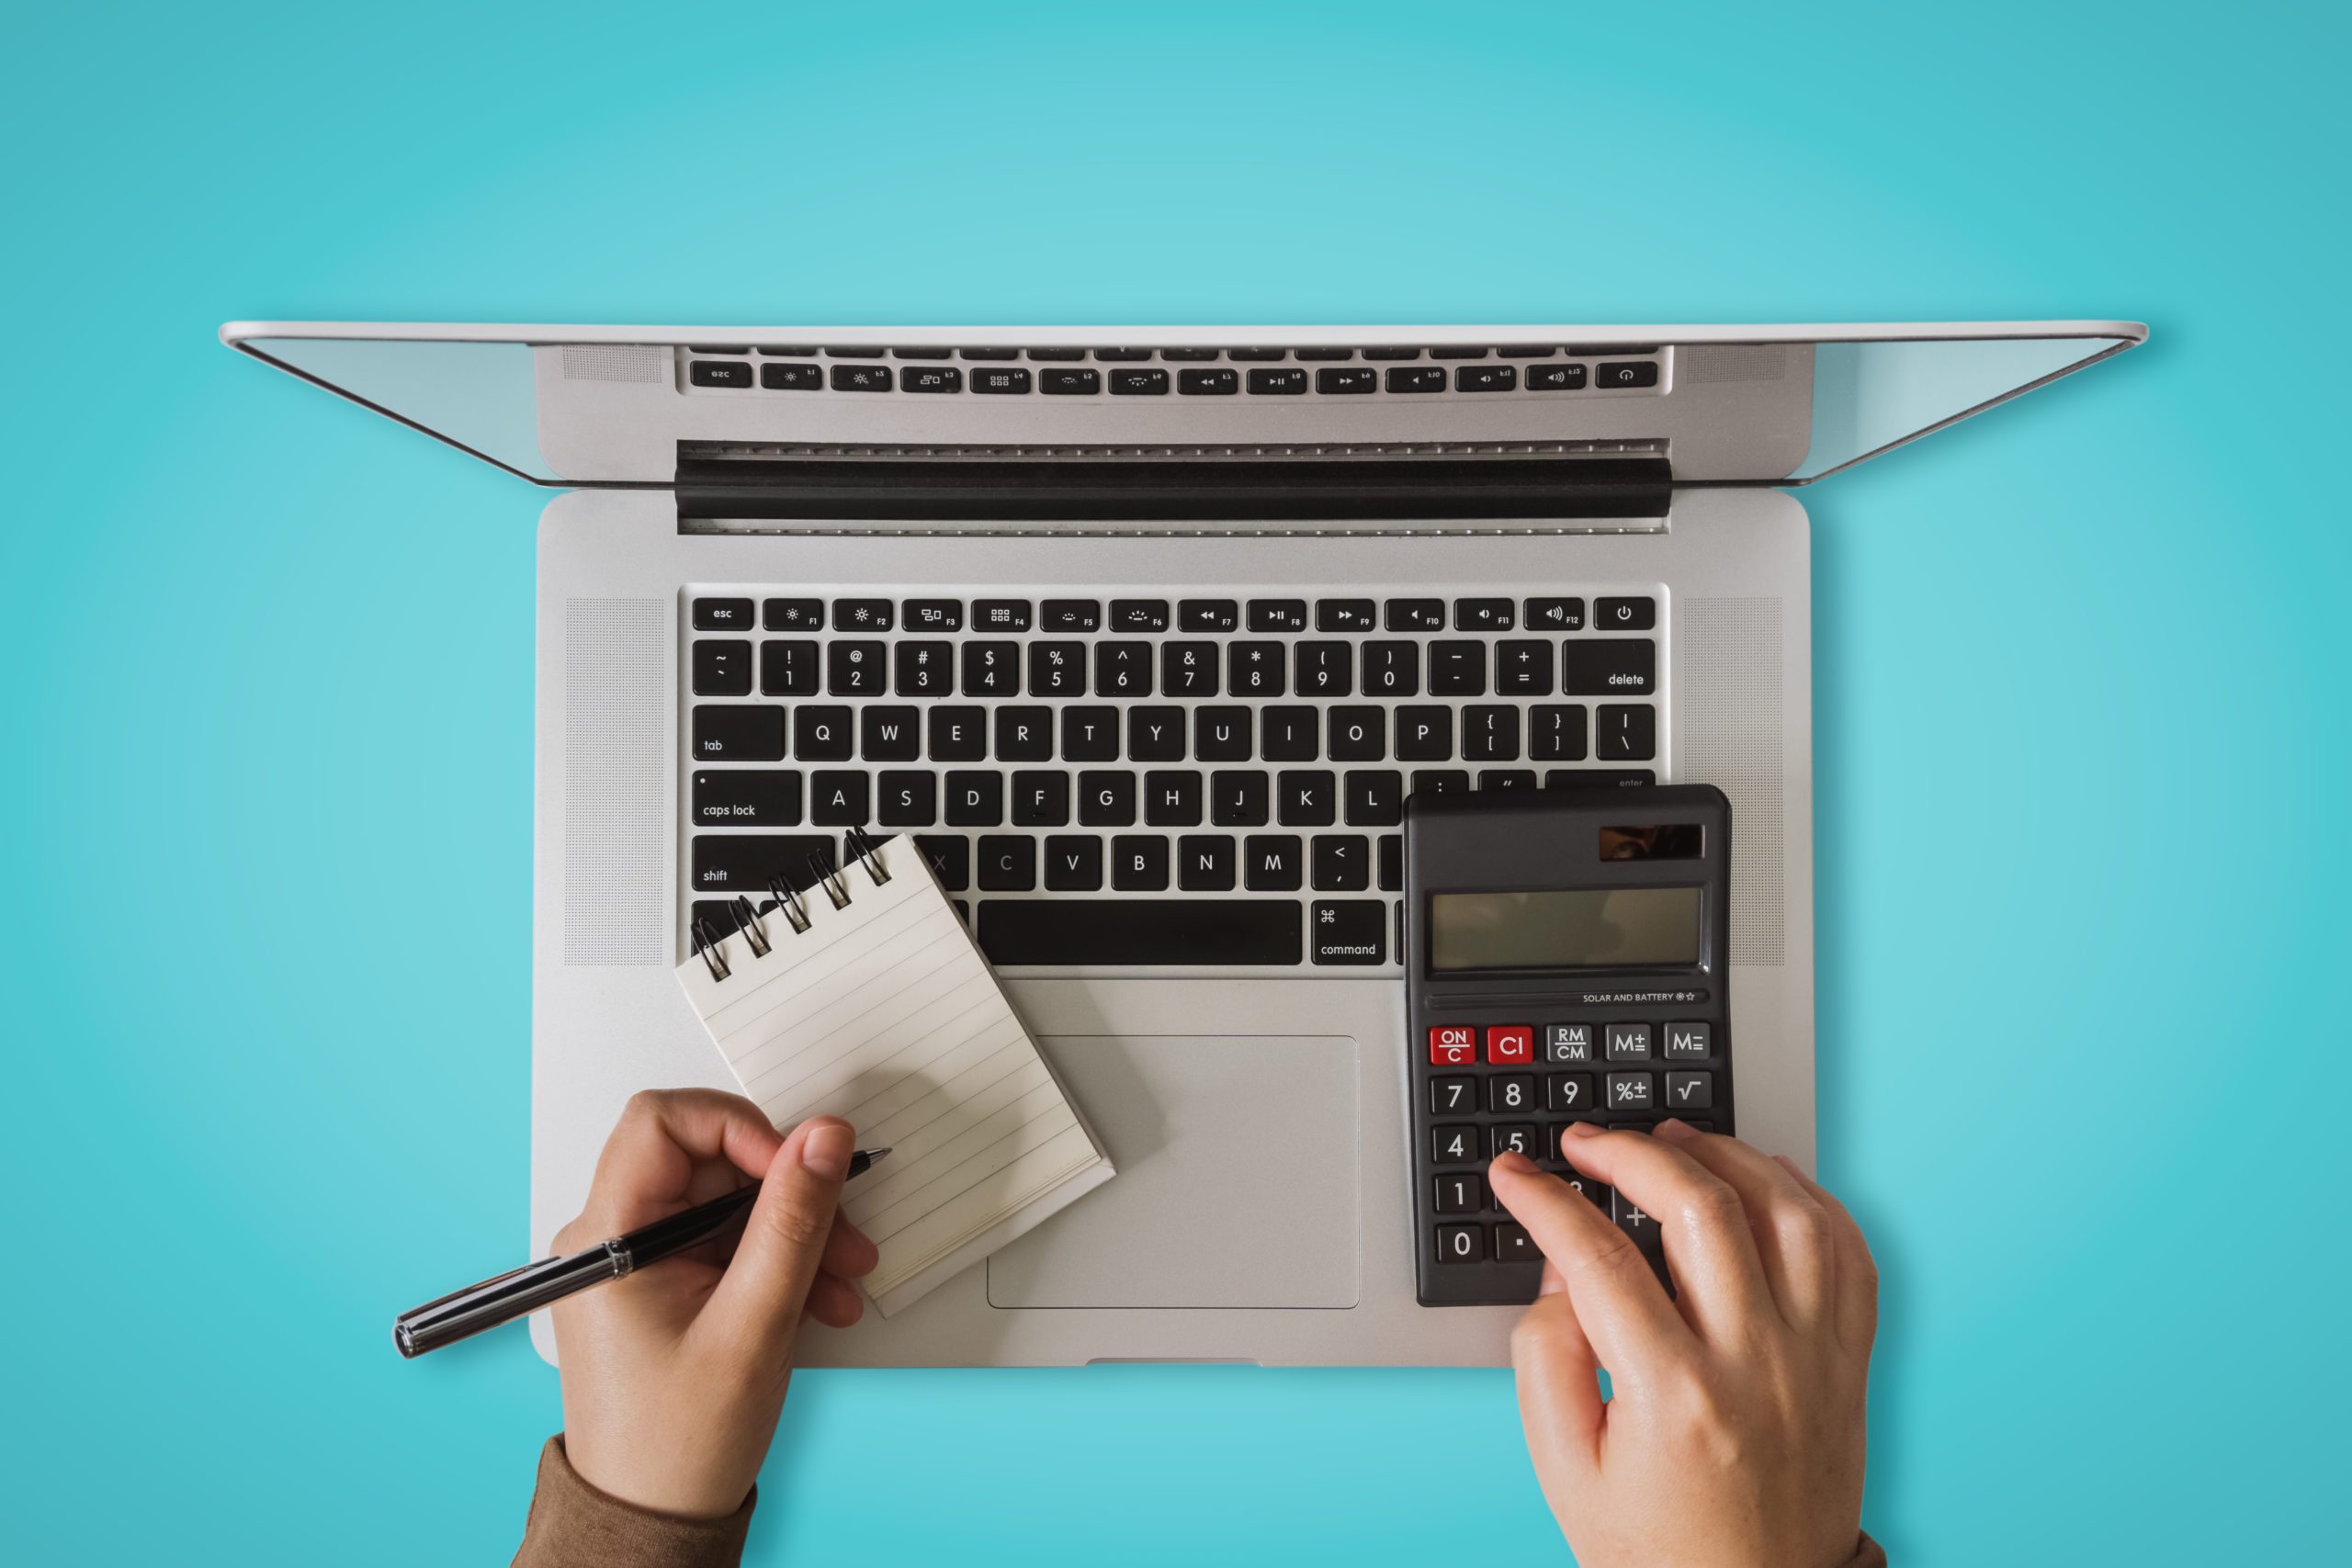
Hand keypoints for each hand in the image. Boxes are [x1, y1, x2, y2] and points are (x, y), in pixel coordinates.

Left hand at [549, 1090, 879, 1518]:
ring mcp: (637, 1265)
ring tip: (842, 1282)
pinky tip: (818, 1301)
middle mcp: (612, 1239)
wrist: (650, 1523)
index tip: (796, 1167)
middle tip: (844, 1233)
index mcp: (607, 1237)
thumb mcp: (754, 1325)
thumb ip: (793, 1222)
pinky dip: (777, 1265)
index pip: (663, 1122)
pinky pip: (726, 1246)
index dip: (739, 1129)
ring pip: (728, 1206)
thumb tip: (822, 1139)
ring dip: (796, 1236)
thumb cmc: (676, 1445)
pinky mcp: (662, 1288)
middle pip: (710, 1165)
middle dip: (788, 1195)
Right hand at [1490, 1120, 1876, 1567]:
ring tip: (1674, 1141)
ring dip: (1727, 1156)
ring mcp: (1814, 1361)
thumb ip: (1548, 1359)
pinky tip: (1764, 1180)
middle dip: (1632, 1153)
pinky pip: (1849, 1255)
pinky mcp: (1850, 1366)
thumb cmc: (1661, 1553)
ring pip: (1787, 1212)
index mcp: (1675, 1397)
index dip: (1547, 1201)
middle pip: (1701, 1209)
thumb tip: (1564, 1272)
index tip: (1518, 1176)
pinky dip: (1810, 1200)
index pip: (1600, 1258)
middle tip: (1588, 1144)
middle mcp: (1756, 1367)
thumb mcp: (1566, 1470)